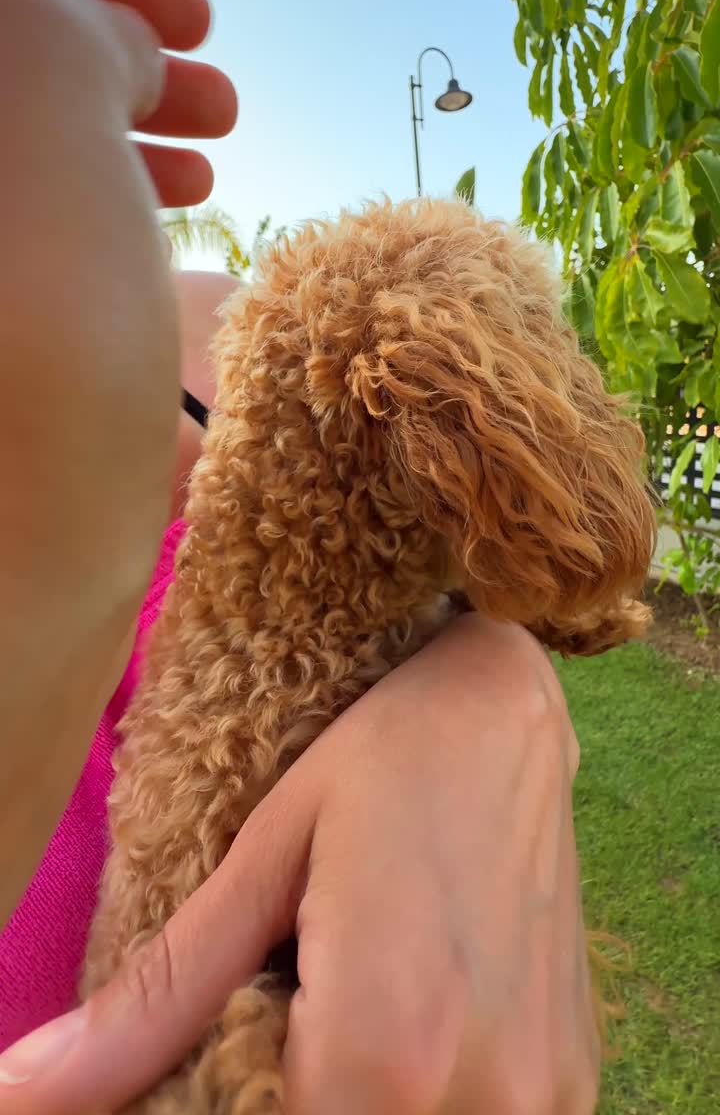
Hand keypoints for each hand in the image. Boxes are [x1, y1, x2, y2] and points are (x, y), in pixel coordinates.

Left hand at [0, 0, 236, 204]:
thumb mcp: (77, 46)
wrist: (3, 366)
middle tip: (219, 106)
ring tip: (207, 174)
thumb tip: (126, 49)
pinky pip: (24, 192)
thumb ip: (104, 19)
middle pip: (24, 44)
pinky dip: (95, 189)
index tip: (202, 24)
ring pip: (30, 129)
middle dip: (137, 72)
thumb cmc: (24, 177)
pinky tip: (173, 204)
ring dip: (132, 140)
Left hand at [0, 616, 598, 1113]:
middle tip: (295, 999)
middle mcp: (485, 1099)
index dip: (218, 1099)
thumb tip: (23, 1089)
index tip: (235, 1024)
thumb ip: (156, 999)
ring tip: (351, 998)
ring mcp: (544, 1099)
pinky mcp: (573, 1083)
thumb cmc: (382, 756)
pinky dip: (422, 1097)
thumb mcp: (262, 860)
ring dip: (357, 1092)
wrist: (509, 707)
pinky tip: (414, 1011)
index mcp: (387, 1050)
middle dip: (294, 1092)